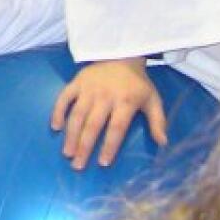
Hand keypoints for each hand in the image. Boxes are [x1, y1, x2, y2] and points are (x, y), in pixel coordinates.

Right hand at [50, 57, 166, 169]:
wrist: (121, 54)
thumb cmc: (137, 83)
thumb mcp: (153, 99)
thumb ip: (158, 121)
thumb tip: (163, 143)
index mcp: (125, 101)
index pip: (116, 127)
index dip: (109, 146)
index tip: (102, 163)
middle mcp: (105, 95)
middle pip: (93, 124)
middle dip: (84, 146)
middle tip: (77, 165)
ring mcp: (88, 88)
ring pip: (77, 114)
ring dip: (71, 135)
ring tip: (67, 153)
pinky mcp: (77, 81)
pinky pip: (64, 97)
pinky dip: (58, 111)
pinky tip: (56, 127)